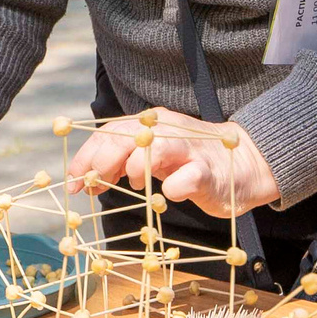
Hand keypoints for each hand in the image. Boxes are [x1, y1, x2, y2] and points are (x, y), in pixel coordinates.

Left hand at [65, 109, 281, 216]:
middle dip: (102, 162)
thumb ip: (122, 162)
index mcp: (151, 122)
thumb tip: (87, 180)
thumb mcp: (153, 156)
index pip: (110, 132)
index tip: (73, 182)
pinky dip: (171, 191)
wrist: (243, 163)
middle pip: (126, 137)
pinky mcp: (207, 172)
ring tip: (134, 185)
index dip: (86, 158)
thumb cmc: (190, 162)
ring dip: (136, 170)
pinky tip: (171, 195)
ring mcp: (189, 149)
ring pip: (154, 149)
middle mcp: (167, 129)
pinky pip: (183, 181)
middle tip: (93, 186)